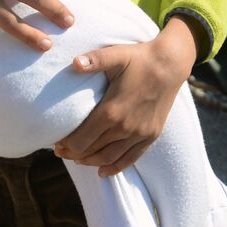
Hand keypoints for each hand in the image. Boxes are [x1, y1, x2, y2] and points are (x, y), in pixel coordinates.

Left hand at [53, 18, 198, 176]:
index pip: (81, 140)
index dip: (66, 145)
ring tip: (78, 158)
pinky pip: (131, 158)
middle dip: (73, 153)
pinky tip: (102, 170)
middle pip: (92, 151)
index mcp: (112, 111)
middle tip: (60, 151)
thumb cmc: (140, 58)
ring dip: (91, 161)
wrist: (170, 64)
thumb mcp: (116, 55)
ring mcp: (140, 134)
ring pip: (109, 158)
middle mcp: (125, 128)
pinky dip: (115, 167)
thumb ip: (94, 60)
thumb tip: (73, 62)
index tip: (56, 142)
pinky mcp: (151, 135)